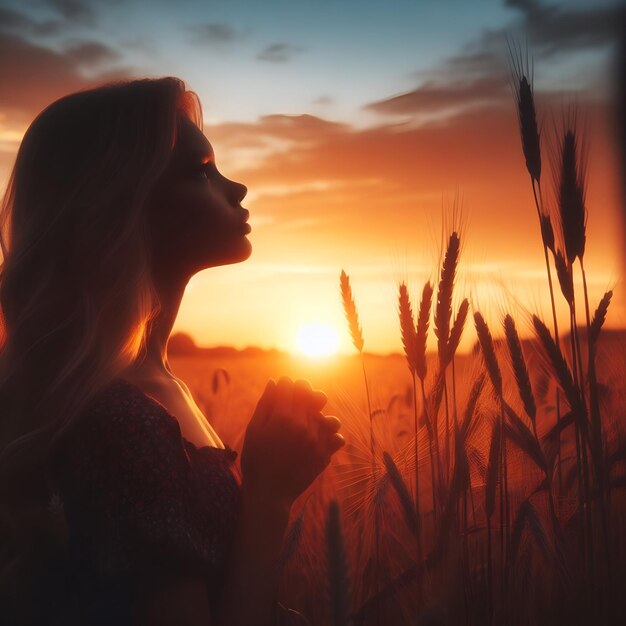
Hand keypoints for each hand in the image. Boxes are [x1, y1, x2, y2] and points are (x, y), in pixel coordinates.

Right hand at [241, 377, 344, 506]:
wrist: (268, 494)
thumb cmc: (256, 461)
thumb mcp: (254, 431)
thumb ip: (265, 405)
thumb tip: (275, 382)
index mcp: (282, 416)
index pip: (290, 385)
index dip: (286, 384)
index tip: (282, 389)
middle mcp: (303, 425)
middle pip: (313, 396)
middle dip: (304, 395)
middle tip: (296, 403)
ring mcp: (317, 441)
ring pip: (330, 418)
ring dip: (321, 418)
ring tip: (310, 425)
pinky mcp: (325, 455)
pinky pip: (338, 438)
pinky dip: (331, 438)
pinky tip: (317, 441)